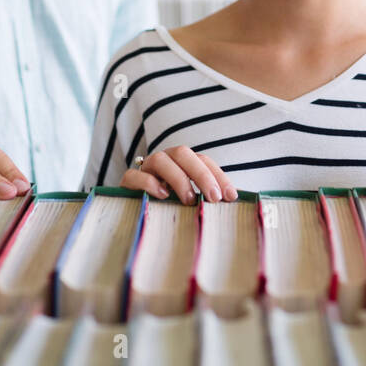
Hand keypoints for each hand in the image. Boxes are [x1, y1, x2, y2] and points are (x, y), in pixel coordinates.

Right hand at [121, 146, 237, 202]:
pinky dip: (149, 183)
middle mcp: (165, 160)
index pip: (203, 160)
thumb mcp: (192, 200)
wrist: (134, 211)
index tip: (231, 196)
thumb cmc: (169, 205)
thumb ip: (209, 196)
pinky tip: (163, 196)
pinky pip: (135, 175)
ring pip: (160, 160)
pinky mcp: (128, 182)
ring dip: (178, 179)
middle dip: (202, 174)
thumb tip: (237, 199)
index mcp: (182, 162)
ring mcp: (145, 169)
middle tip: (214, 198)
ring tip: (189, 200)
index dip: (219, 176)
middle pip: (183, 154)